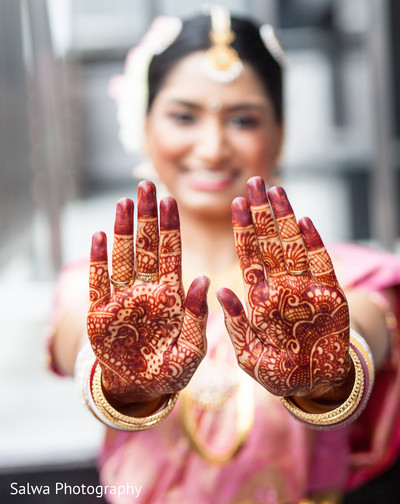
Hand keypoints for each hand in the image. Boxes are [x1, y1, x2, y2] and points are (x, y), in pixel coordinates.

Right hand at [88, 180, 208, 403]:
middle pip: (146, 246)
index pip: (171, 253)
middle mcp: (147, 289)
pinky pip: (99, 282)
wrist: (140, 389)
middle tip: (146, 185)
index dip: (170, 227)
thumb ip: (197, 316)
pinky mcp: (100, 312)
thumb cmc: (171, 369)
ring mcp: (123, 298)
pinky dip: (98, 260)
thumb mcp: (192, 348)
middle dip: (146, 216)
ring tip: (124, 202)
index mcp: (171, 294)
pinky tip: (100, 236)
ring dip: (123, 229)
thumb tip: (202, 280)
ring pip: (123, 256)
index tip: (170, 200)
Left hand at [218, 177, 349, 398]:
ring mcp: (306, 289)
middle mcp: (283, 286)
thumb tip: (223, 291)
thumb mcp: (250, 355)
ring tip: (276, 191)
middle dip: (262, 213)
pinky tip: (305, 222)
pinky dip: (314, 244)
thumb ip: (236, 326)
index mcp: (261, 297)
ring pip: (294, 246)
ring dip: (285, 218)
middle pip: (270, 242)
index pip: (250, 256)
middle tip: (254, 182)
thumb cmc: (279, 373)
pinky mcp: (331, 297)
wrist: (317, 386)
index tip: (235, 203)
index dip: (243, 230)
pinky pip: (322, 266)